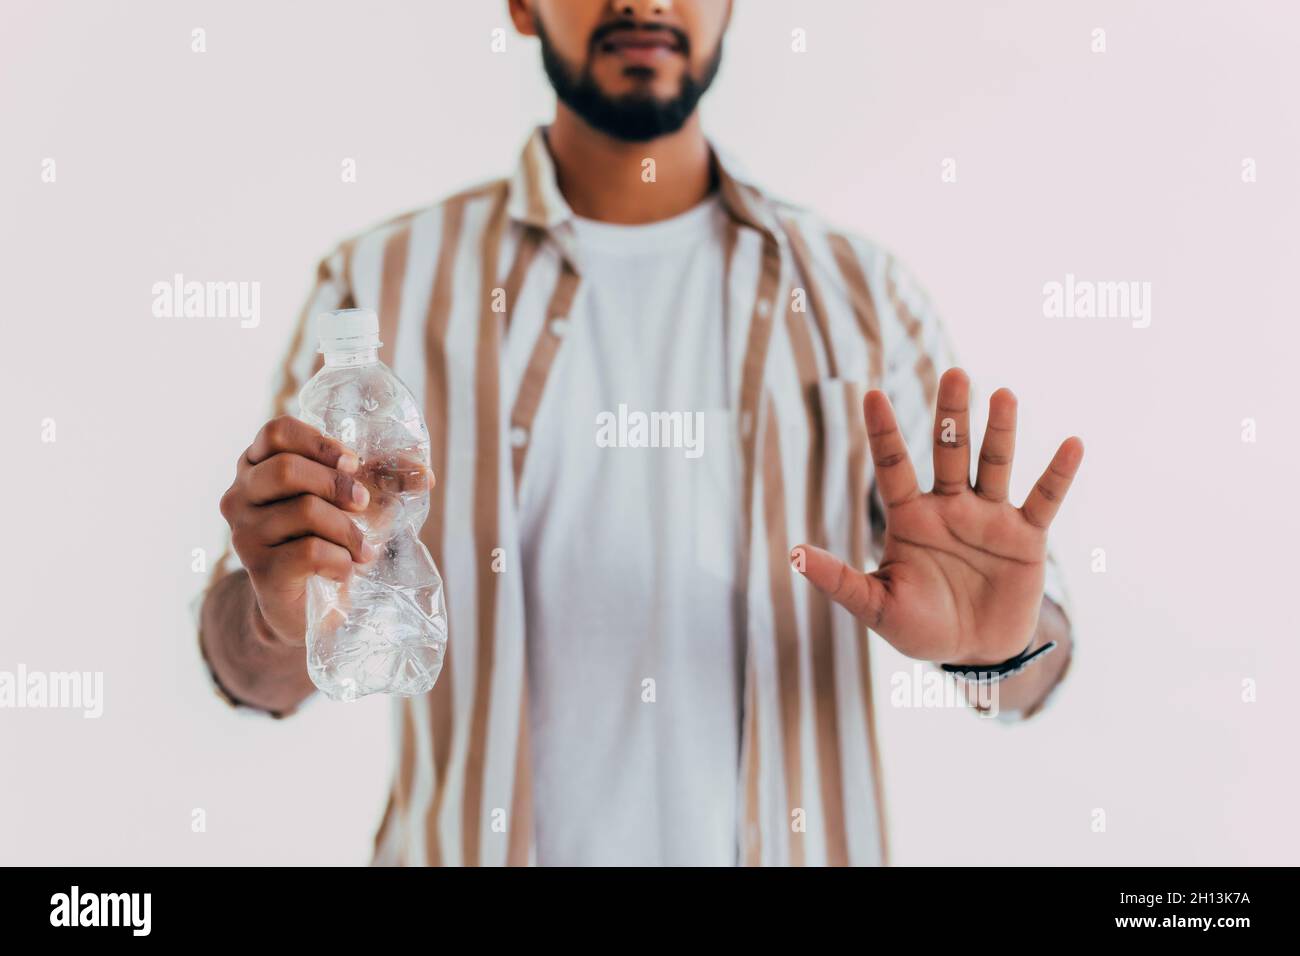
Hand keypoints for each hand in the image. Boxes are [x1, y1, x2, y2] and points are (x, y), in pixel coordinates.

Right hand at [219, 416, 430, 646]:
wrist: (304, 605)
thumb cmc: (326, 540)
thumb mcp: (353, 503)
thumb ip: (384, 480)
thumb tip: (426, 475)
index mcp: (257, 466)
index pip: (276, 432)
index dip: (319, 442)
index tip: (353, 462)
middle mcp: (240, 495)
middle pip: (287, 469)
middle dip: (338, 485)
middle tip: (364, 505)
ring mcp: (244, 532)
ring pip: (305, 510)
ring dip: (348, 531)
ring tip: (363, 550)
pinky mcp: (259, 569)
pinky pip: (310, 551)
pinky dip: (341, 560)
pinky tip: (345, 570)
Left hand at [795, 368, 1081, 664]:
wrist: (973, 653)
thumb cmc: (920, 627)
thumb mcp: (876, 606)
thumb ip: (840, 581)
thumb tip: (794, 555)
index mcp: (910, 518)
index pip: (893, 467)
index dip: (883, 433)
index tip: (870, 395)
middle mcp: (949, 507)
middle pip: (949, 452)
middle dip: (951, 415)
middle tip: (953, 374)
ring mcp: (989, 518)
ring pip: (994, 465)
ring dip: (1000, 432)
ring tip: (1003, 395)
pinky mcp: (1026, 537)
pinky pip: (1044, 500)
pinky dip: (1058, 475)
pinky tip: (1073, 444)